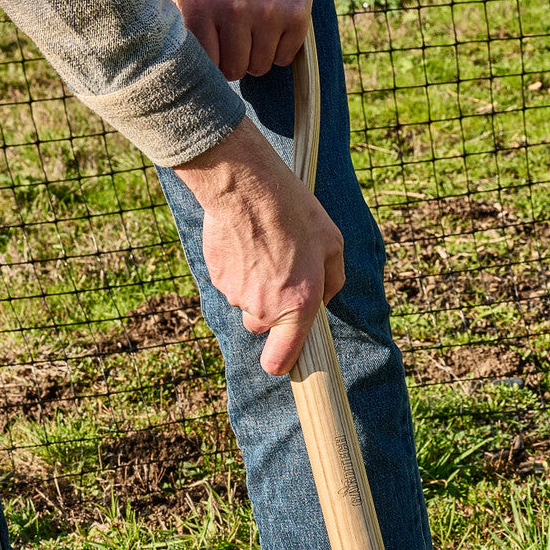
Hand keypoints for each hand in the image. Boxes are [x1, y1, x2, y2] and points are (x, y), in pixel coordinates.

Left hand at [166, 0, 311, 80]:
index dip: (213, 60)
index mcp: (200, 3)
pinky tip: (273, 26)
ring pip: (260, 68)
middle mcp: (233, 6)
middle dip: (236, 61)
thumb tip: (152, 58)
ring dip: (257, 56)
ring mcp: (268, 10)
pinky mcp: (296, 14)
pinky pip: (284, 58)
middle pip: (235, 71)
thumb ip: (170, 22)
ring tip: (254, 29)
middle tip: (238, 36)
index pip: (207, 66)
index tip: (216, 45)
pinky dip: (280, 50)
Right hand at [175, 119, 343, 374]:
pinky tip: (245, 241)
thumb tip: (326, 299)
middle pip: (261, 327)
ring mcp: (236, 295)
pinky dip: (236, 269)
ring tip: (264, 248)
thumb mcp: (332, 242)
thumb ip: (333, 280)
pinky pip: (229, 283)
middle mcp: (264, 308)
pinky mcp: (216, 278)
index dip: (282, 363)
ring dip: (253, 285)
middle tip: (279, 273)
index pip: (281, 361)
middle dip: (269, 309)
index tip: (284, 358)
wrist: (245, 185)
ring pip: (244, 303)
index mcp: (298, 305)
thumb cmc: (294, 212)